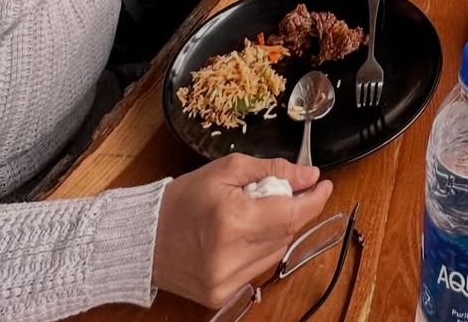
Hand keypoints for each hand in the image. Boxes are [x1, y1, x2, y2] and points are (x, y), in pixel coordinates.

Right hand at [153, 154, 332, 307]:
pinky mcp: (221, 296)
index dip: (315, 200)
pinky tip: (242, 235)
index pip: (292, 215)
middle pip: (287, 233)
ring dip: (276, 230)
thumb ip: (273, 170)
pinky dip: (259, 249)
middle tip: (281, 191)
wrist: (143, 238)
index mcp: (233, 221)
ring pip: (276, 252)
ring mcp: (226, 282)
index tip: (324, 184)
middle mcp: (231, 257)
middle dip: (292, 209)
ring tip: (254, 213)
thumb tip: (309, 176)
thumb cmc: (183, 199)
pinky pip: (258, 268)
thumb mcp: (227, 170)